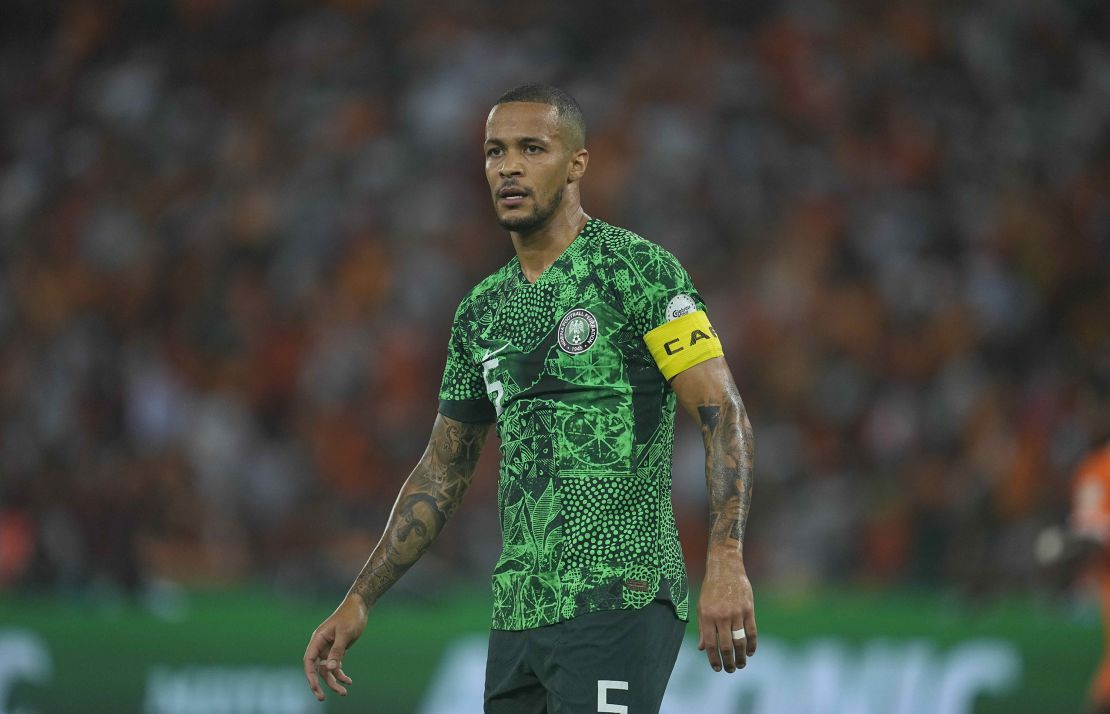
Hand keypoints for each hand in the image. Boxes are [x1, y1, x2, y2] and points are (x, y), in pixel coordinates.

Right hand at [303, 594, 367, 699]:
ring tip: (344, 693)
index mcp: (318, 639)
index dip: (310, 675)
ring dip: (334, 682)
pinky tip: (349, 681)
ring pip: (327, 669)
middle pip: (316, 668)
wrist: (360, 606)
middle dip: (319, 684)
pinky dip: (341, 674)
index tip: (315, 687)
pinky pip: (336, 665)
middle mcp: (321, 645)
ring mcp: (329, 648)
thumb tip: (329, 669)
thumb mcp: (345, 633)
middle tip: (321, 698)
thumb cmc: (351, 617)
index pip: (309, 660)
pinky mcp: (337, 650)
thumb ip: (337, 651)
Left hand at [696, 554, 756, 672]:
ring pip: (740, 641)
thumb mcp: (701, 606)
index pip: (710, 644)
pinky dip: (752, 644)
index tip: (716, 668)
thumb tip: (702, 649)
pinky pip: (751, 631)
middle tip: (730, 669)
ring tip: (740, 665)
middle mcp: (721, 616)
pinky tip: (751, 652)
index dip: (713, 659)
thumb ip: (703, 628)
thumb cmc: (710, 588)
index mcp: (707, 616)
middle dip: (728, 661)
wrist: (725, 567)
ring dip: (741, 656)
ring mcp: (736, 613)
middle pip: (726, 646)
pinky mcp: (748, 609)